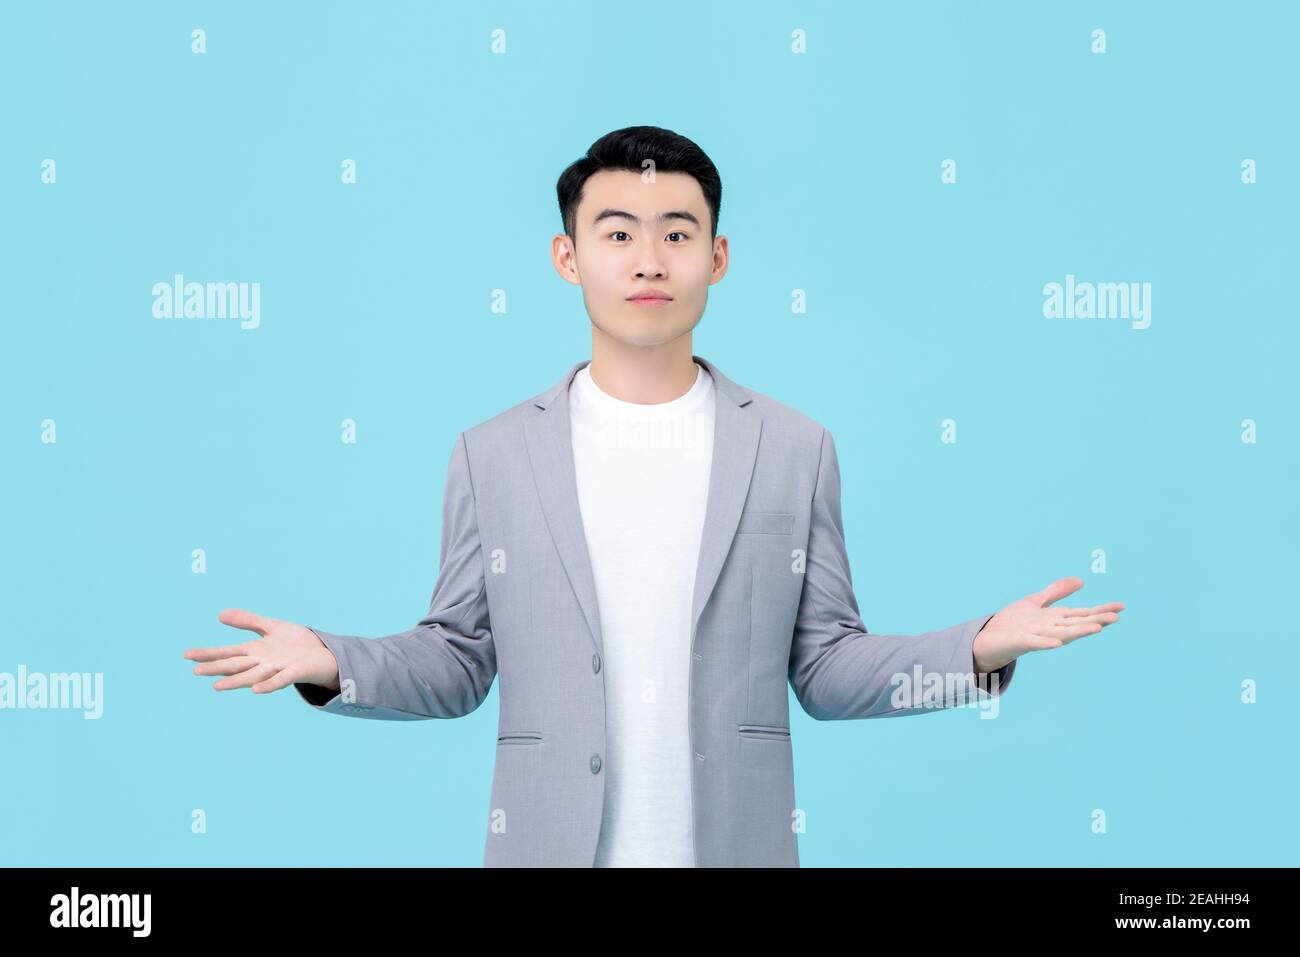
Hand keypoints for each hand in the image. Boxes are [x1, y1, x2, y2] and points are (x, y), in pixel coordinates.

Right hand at [184, 609, 339, 693]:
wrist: (324, 654)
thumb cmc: (297, 644)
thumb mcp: (271, 627)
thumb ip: (247, 621)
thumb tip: (220, 614)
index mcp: (255, 652)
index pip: (227, 652)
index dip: (209, 654)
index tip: (187, 655)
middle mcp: (263, 662)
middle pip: (235, 665)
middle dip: (216, 668)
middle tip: (195, 671)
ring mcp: (277, 668)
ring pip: (252, 676)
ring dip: (235, 681)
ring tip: (217, 686)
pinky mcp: (294, 671)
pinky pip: (280, 680)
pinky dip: (268, 684)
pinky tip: (256, 690)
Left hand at [973, 577, 1123, 672]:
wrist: (988, 639)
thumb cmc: (1012, 623)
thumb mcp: (1035, 602)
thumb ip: (1056, 592)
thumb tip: (1081, 581)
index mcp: (1055, 619)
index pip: (1082, 614)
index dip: (1101, 610)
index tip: (1122, 606)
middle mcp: (1051, 629)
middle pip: (1077, 624)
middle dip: (1096, 620)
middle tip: (1117, 617)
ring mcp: (1037, 636)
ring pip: (1062, 634)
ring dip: (1079, 632)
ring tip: (1098, 628)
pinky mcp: (1021, 641)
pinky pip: (1036, 643)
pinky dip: (1047, 642)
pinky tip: (1057, 642)